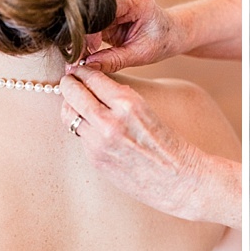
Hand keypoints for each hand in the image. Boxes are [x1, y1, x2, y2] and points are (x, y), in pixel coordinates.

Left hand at [59, 66, 216, 223]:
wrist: (181, 181)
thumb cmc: (172, 146)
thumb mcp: (149, 111)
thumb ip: (122, 99)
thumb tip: (97, 87)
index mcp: (128, 104)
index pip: (93, 77)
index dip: (83, 71)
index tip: (80, 69)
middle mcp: (110, 122)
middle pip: (73, 93)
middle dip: (69, 84)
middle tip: (69, 81)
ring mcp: (99, 143)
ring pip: (68, 115)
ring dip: (70, 106)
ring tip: (75, 103)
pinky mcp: (95, 159)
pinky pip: (79, 136)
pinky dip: (81, 127)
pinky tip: (90, 126)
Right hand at [83, 0, 188, 72]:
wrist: (171, 33)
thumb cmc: (161, 42)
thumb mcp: (140, 55)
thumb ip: (114, 60)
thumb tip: (85, 64)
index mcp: (135, 0)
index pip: (102, 12)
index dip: (90, 33)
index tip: (85, 53)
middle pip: (90, 12)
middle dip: (83, 36)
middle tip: (79, 58)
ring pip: (86, 16)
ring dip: (83, 37)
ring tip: (85, 55)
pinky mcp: (105, 7)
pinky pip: (88, 20)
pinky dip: (86, 36)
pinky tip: (89, 49)